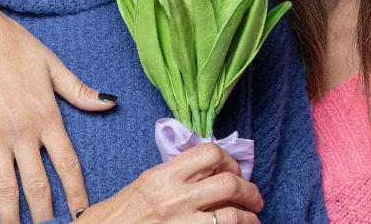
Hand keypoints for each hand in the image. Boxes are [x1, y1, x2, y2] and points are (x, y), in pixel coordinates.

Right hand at [0, 0, 116, 223]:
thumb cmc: (13, 45)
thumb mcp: (52, 64)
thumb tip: (109, 103)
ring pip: (6, 189)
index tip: (82, 212)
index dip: (76, 193)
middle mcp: (22, 131)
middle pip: (37, 184)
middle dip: (46, 213)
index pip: (67, 164)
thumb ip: (80, 91)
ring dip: (14, 217)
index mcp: (47, 115)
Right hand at [79, 143, 263, 223]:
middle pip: (229, 184)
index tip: (234, 170)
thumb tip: (208, 173)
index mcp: (162, 176)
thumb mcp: (144, 186)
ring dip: (250, 217)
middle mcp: (173, 198)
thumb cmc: (117, 217)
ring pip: (231, 216)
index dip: (231, 160)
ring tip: (252, 219)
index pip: (209, 153)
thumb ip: (175, 177)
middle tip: (254, 198)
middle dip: (250, 190)